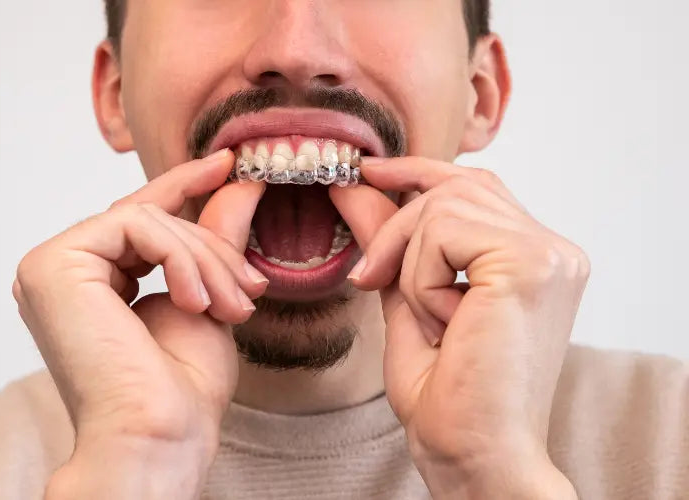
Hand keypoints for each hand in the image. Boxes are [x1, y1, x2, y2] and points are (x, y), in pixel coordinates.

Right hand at [12, 150, 267, 497]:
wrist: (159, 436)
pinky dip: (180, 258)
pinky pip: (137, 225)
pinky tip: (196, 303)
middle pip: (150, 220)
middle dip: (211, 249)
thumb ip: (212, 239)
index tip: (227, 164)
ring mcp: (51, 267)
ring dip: (203, 259)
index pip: (139, 218)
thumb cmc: (181, 389)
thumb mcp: (208, 297)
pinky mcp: (52, 264)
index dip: (182, 185)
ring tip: (231, 306)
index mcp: (92, 284)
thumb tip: (238, 182)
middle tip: (248, 293)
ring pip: (147, 219)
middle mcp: (64, 273)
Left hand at [332, 157, 588, 498]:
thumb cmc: (450, 398)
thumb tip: (356, 187)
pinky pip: (442, 230)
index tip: (370, 172)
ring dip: (410, 265)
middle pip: (456, 186)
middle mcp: (553, 251)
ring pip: (443, 206)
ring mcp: (549, 254)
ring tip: (431, 322)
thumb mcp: (408, 302)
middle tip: (367, 279)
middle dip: (396, 226)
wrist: (476, 456)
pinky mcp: (531, 263)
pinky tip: (446, 324)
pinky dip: (421, 279)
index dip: (420, 172)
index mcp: (536, 260)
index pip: (476, 187)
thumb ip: (390, 243)